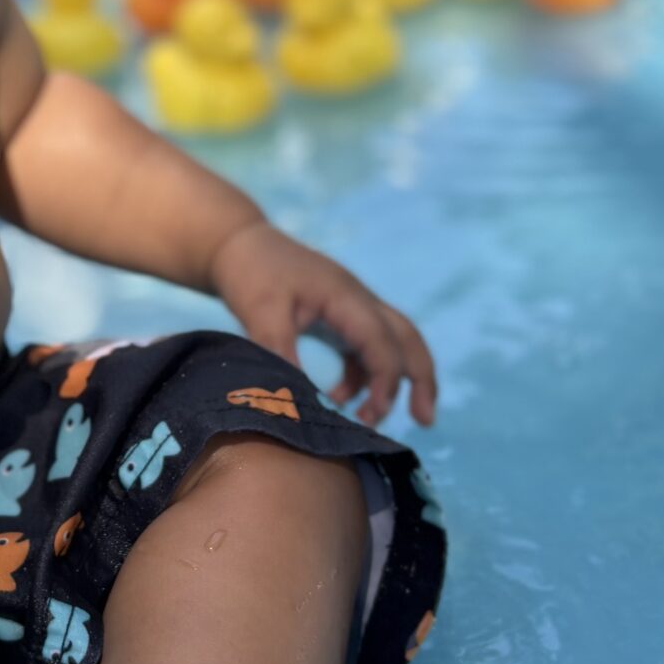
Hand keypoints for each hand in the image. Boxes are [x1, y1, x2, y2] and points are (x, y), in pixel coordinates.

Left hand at [208, 219, 436, 428]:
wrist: (237, 243)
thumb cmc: (251, 273)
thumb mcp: (260, 312)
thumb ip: (280, 352)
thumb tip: (296, 400)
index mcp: (346, 297)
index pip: (382, 343)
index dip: (385, 382)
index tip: (370, 418)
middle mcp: (358, 300)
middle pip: (407, 338)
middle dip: (422, 379)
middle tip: (425, 420)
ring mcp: (350, 307)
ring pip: (391, 344)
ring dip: (392, 381)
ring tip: (373, 419)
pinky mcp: (337, 317)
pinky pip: (363, 349)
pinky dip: (359, 376)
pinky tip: (338, 399)